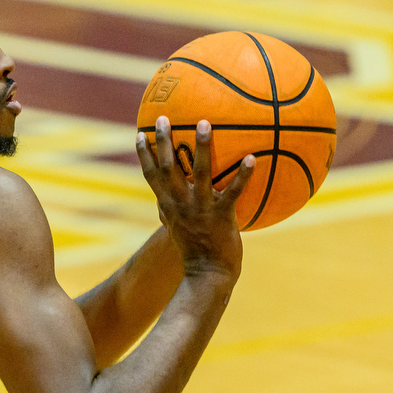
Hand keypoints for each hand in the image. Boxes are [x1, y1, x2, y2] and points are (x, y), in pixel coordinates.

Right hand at [136, 116, 254, 280]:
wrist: (207, 275)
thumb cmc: (196, 251)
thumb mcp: (178, 228)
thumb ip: (172, 209)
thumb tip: (168, 197)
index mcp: (169, 205)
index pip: (151, 176)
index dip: (144, 154)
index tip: (140, 132)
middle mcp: (181, 204)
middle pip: (168, 167)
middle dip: (163, 141)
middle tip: (163, 117)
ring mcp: (201, 209)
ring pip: (199, 172)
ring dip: (202, 147)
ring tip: (205, 123)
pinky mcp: (222, 216)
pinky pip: (233, 191)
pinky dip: (242, 175)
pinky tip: (252, 157)